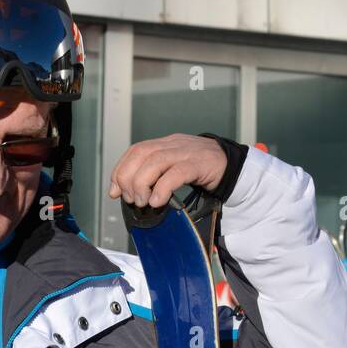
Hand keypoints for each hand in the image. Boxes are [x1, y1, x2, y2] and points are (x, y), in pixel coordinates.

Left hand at [109, 134, 227, 209]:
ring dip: (142, 184)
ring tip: (143, 202)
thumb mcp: (172, 169)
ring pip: (156, 161)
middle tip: (133, 199)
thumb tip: (125, 193)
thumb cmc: (200, 170)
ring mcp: (186, 152)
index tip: (115, 191)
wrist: (231, 164)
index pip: (135, 150)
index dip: (120, 170)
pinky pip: (177, 173)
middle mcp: (173, 144)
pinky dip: (163, 188)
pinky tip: (158, 201)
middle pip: (141, 154)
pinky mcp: (199, 164)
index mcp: (165, 144)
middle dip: (129, 179)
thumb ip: (151, 177)